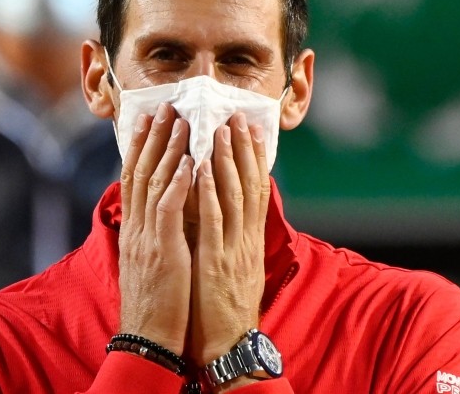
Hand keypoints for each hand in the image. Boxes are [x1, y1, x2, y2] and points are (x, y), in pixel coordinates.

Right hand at [118, 102, 193, 354]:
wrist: (148, 336)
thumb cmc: (155, 300)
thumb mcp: (149, 259)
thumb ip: (152, 231)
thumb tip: (159, 210)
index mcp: (134, 229)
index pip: (134, 178)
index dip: (140, 146)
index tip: (147, 120)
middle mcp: (137, 227)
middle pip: (141, 172)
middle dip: (153, 136)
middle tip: (164, 106)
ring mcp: (148, 237)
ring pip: (154, 183)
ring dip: (168, 149)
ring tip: (179, 121)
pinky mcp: (163, 251)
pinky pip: (169, 210)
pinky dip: (178, 183)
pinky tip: (188, 162)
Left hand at [190, 112, 270, 364]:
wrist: (229, 343)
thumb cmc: (230, 307)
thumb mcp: (241, 268)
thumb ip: (238, 239)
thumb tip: (236, 214)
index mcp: (251, 240)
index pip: (256, 190)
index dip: (254, 158)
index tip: (251, 129)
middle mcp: (246, 239)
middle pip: (249, 185)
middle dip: (242, 149)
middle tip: (237, 116)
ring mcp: (232, 249)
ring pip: (233, 196)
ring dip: (226, 161)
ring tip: (220, 130)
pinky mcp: (216, 262)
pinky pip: (212, 221)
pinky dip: (208, 192)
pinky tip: (202, 170)